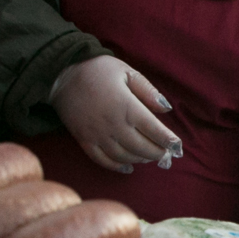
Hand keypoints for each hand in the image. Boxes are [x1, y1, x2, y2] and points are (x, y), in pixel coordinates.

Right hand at [51, 55, 180, 173]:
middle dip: (157, 153)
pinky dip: (118, 167)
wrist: (62, 74)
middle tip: (166, 153)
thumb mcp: (127, 72)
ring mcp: (98, 135)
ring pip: (125, 157)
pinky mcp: (85, 141)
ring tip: (150, 157)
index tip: (177, 146)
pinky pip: (103, 160)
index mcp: (127, 107)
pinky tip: (128, 167)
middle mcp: (114, 125)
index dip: (168, 140)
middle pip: (142, 148)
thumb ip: (148, 91)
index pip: (154, 130)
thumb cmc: (98, 69)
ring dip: (141, 160)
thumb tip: (166, 109)